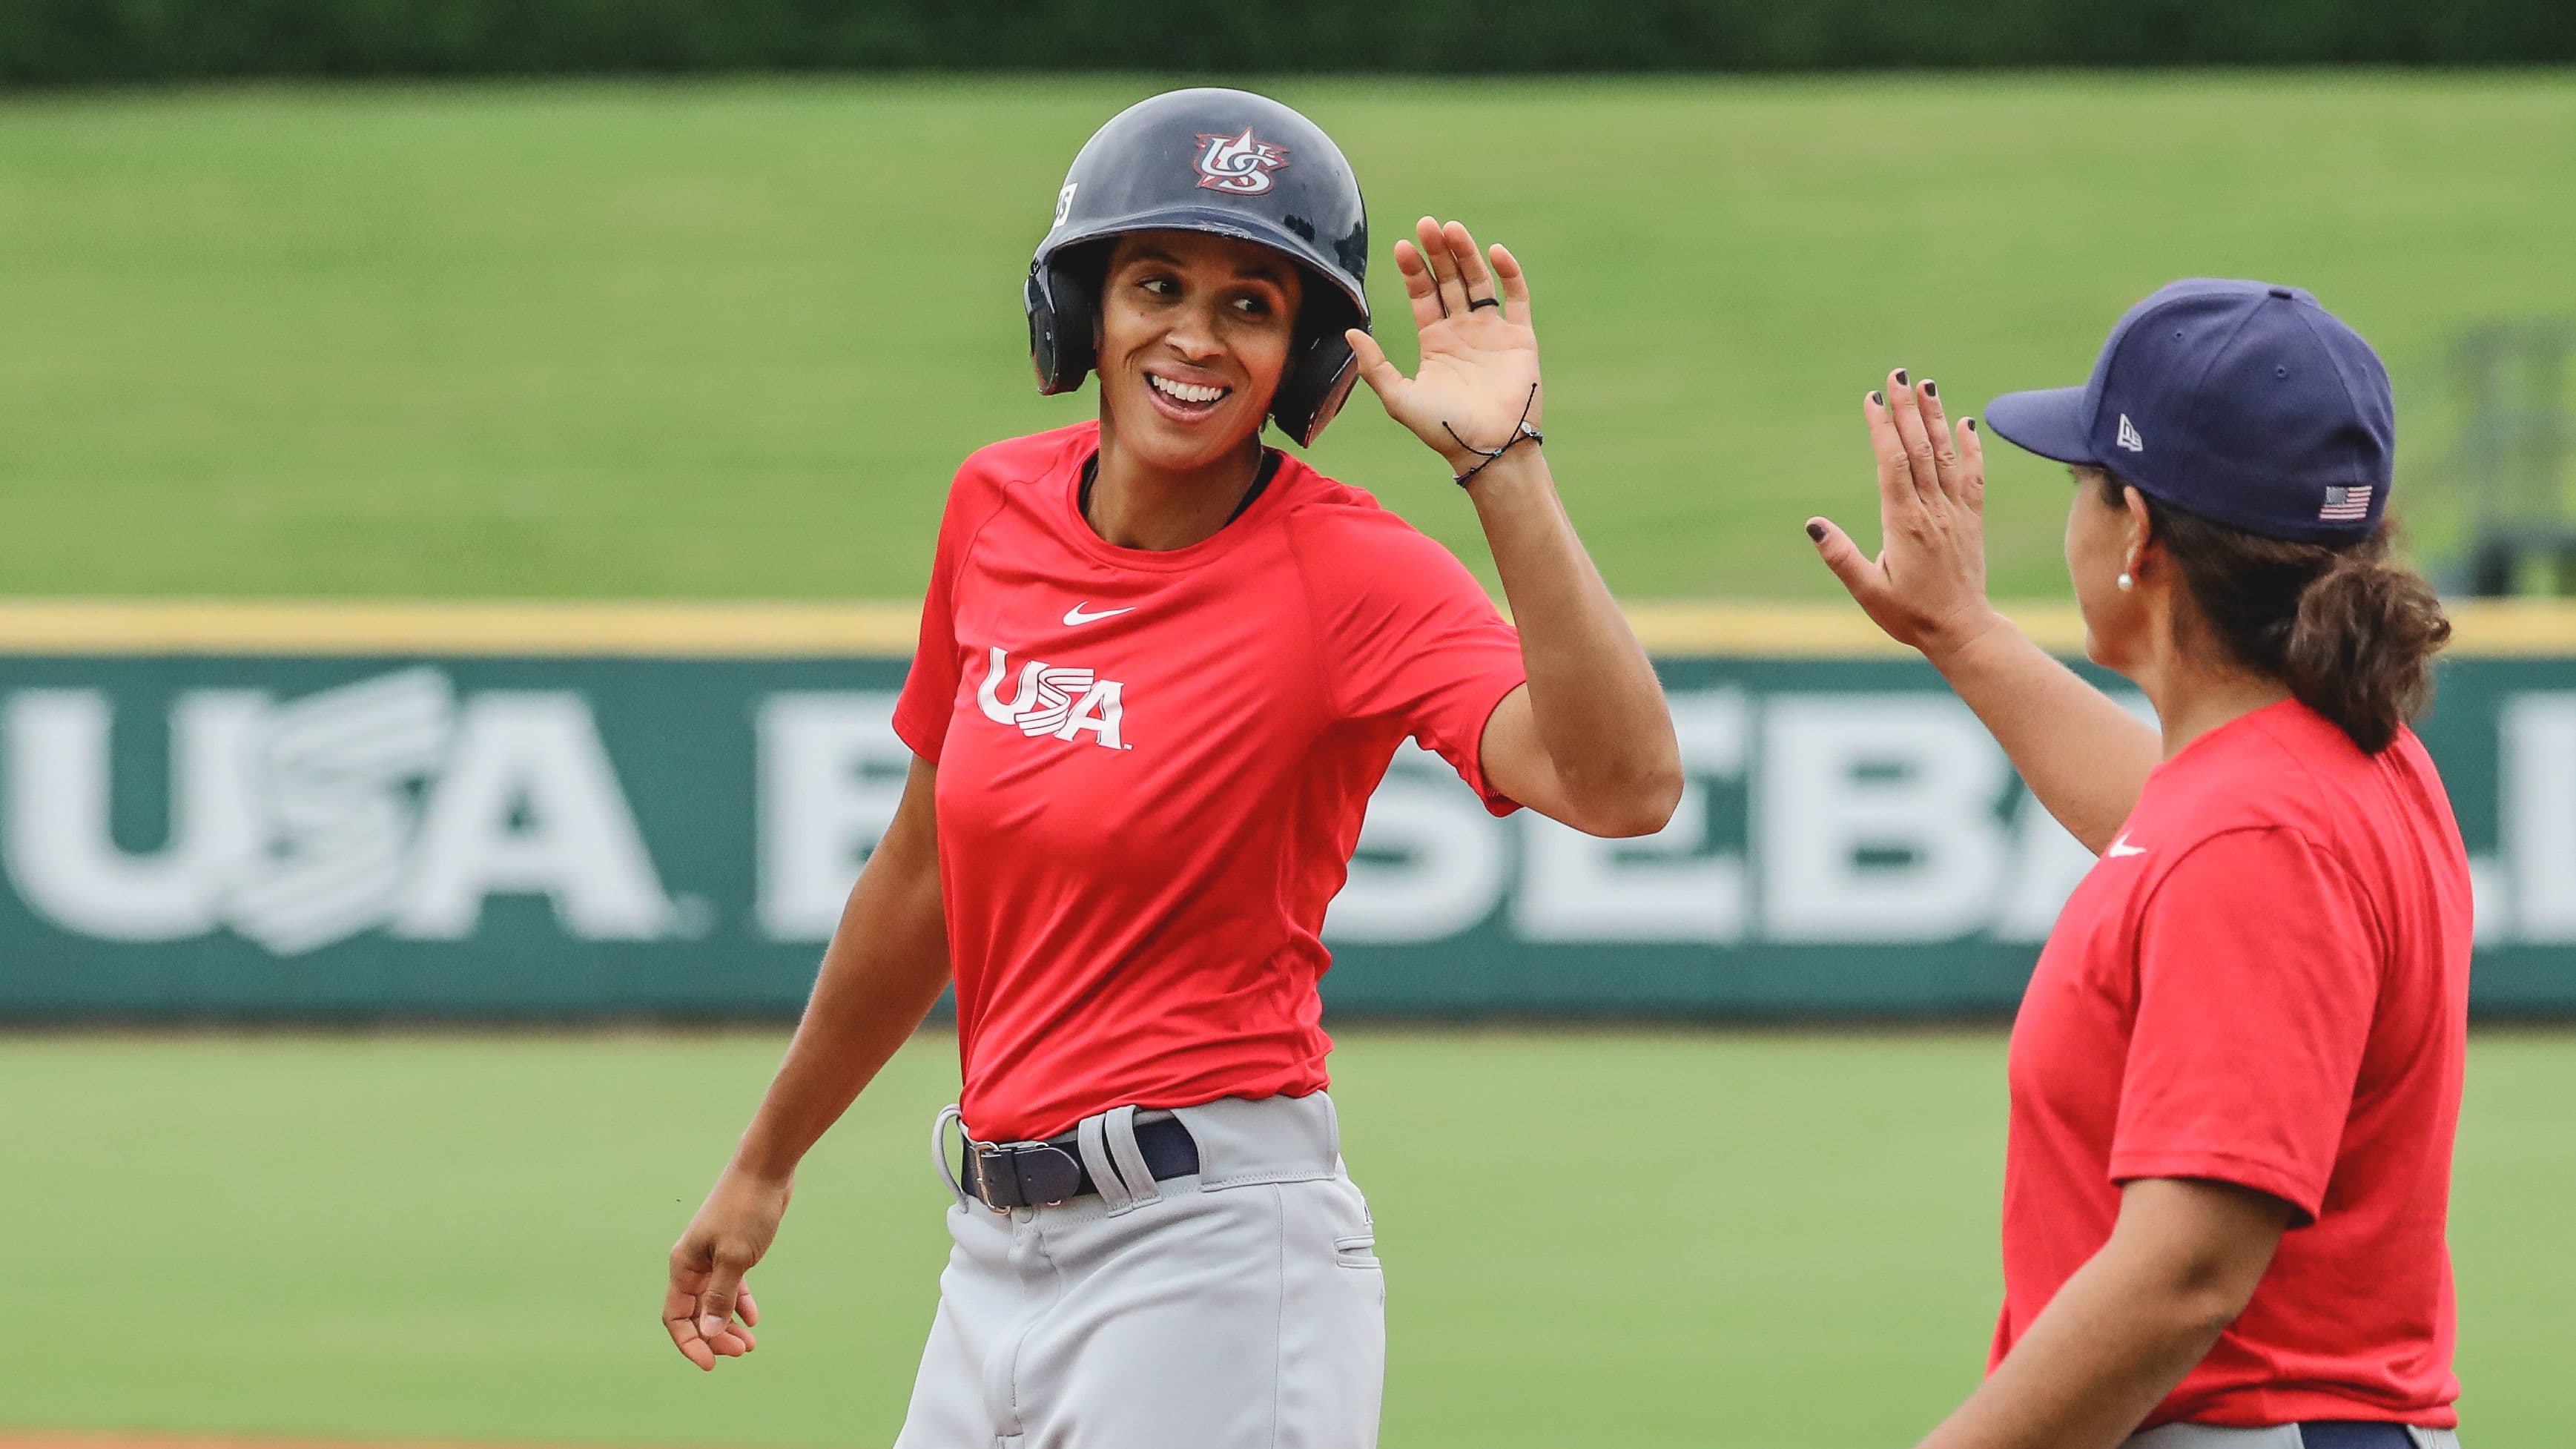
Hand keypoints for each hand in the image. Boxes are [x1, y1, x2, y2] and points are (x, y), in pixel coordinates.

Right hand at [663, 1165, 788, 1370]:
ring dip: (727, 1324)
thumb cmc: (747, 1210)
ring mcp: (712, 1256)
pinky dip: (739, 1303)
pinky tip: (752, 1319)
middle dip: (714, 1337)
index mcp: (684, 1265)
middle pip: (695, 1313)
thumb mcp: (734, 1258)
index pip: (676, 1316)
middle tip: (742, 1352)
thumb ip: (720, 1297)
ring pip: (713, 1301)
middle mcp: (693, 1263)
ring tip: (750, 1345)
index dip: (690, 1343)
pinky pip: (730, 1286)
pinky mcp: (732, 1250)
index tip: (711, 1364)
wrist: (766, 1170)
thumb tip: (707, 1333)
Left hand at [1346, 217, 1542, 474]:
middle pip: (1449, 281)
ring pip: (1479, 281)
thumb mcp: (1399, 398)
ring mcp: (1492, 332)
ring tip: (1452, 229)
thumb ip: (1374, 366)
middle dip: (1438, 253)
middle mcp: (1463, 331)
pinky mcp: (1520, 337)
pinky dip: (1509, 273)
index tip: (1402, 246)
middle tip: (1427, 224)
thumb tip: (1350, 332)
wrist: (1487, 448)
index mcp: (1435, 341)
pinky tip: (1495, 252)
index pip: (1423, 294)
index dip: (1413, 270)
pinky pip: (1516, 297)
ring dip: (1466, 255)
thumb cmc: (1442, 428)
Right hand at [1807, 370, 2006, 661]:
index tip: (1872, 398)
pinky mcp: (1971, 520)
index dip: (1883, 428)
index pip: (1893, 463)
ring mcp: (1956, 513)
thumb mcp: (1867, 592)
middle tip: (1897, 374)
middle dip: (1906, 409)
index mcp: (1904, 523)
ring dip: (1935, 417)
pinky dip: (1971, 447)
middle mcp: (1933, 511)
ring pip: (1946, 455)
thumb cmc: (1909, 616)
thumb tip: (1812, 524)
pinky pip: (1974, 476)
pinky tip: (1966, 423)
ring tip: (1926, 385)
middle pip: (1920, 449)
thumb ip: (1841, 557)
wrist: (1963, 631)